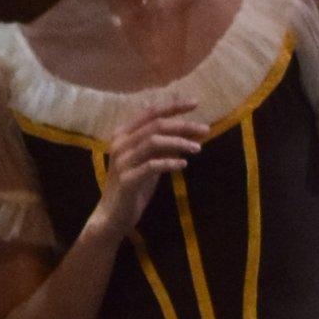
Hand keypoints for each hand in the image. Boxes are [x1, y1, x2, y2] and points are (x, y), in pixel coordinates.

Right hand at [93, 108, 206, 238]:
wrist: (113, 215)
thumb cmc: (134, 186)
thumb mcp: (151, 161)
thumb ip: (163, 146)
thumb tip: (187, 131)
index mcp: (123, 135)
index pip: (150, 113)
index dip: (173, 106)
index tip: (195, 103)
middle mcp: (120, 144)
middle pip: (155, 126)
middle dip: (182, 125)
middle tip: (205, 129)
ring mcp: (122, 161)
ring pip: (153, 142)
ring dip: (179, 143)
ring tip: (198, 148)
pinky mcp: (127, 179)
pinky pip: (151, 166)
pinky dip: (169, 163)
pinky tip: (183, 164)